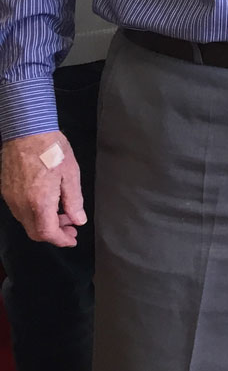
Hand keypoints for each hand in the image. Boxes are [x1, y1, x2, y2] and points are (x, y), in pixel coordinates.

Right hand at [1, 132, 84, 246]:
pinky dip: (34, 214)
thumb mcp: (71, 174)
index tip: (73, 239)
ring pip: (26, 222)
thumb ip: (74, 201)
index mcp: (39, 202)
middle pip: (35, 232)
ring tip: (62, 213)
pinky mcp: (6, 190)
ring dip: (44, 224)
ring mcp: (11, 198)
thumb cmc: (51, 149)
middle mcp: (21, 204)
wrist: (27, 130)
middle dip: (54, 234)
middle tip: (70, 227)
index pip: (48, 233)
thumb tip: (78, 220)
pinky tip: (47, 203)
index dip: (62, 240)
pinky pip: (20, 211)